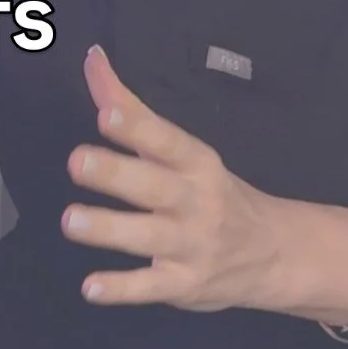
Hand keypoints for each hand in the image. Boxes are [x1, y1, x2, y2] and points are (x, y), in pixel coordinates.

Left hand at [61, 44, 286, 312]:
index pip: (166, 141)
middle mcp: (196, 201)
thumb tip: (92, 59)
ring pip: (147, 236)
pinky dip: (121, 289)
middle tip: (77, 161)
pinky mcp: (183, 284)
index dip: (137, 127)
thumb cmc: (212, 192)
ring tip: (71, 221)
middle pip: (154, 186)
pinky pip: (149, 287)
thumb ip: (132, 110)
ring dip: (109, 229)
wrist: (276, 253)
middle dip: (116, 173)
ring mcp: (191, 245)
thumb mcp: (182, 151)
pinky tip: (90, 287)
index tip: (106, 115)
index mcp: (196, 163)